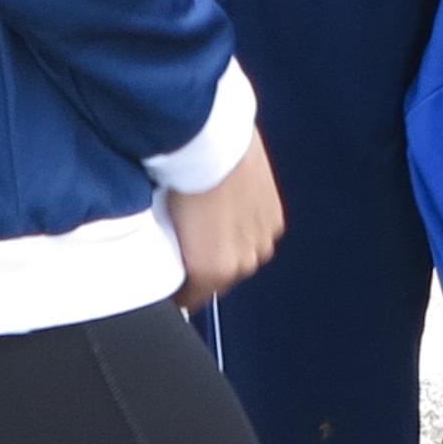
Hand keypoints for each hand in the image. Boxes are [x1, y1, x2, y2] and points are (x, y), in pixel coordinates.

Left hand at [170, 131, 283, 308]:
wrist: (213, 145)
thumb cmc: (184, 181)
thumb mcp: (167, 226)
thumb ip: (175, 255)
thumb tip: (173, 262)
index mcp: (214, 271)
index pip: (193, 298)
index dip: (181, 288)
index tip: (174, 278)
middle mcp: (243, 264)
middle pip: (223, 280)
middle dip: (210, 266)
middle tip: (193, 243)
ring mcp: (262, 241)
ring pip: (245, 258)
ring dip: (233, 247)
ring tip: (214, 221)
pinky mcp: (275, 219)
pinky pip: (261, 236)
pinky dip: (250, 228)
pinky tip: (234, 209)